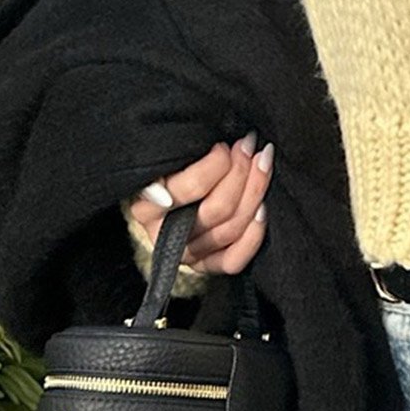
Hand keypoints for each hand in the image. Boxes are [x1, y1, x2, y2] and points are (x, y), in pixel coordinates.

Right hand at [129, 132, 273, 274]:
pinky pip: (234, 260)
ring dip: (254, 194)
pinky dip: (253, 236)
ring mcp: (187, 253)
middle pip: (217, 210)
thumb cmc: (170, 166)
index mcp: (147, 206)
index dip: (217, 164)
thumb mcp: (166, 155)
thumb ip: (177, 153)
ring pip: (231, 230)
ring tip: (262, 164)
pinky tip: (263, 209)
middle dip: (241, 173)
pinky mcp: (206, 265)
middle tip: (249, 148)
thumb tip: (199, 163)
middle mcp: (164, 235)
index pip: (191, 188)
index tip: (225, 145)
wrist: (167, 189)